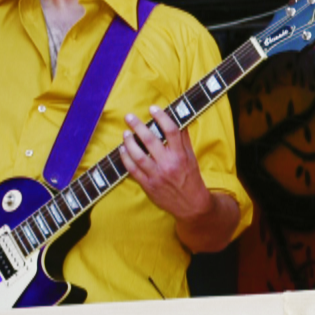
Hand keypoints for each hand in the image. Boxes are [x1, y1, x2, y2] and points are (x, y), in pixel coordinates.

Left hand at [119, 106, 213, 224]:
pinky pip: (133, 170)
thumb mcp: (192, 158)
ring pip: (138, 155)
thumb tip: (179, 121)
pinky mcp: (148, 185)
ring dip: (129, 142)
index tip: (153, 108)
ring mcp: (157, 175)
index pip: (171, 131)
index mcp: (181, 156)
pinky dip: (126, 159)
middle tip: (129, 117)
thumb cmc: (192, 179)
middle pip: (151, 141)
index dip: (161, 117)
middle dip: (138, 126)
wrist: (192, 205)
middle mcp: (169, 164)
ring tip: (125, 133)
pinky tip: (123, 150)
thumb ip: (184, 140)